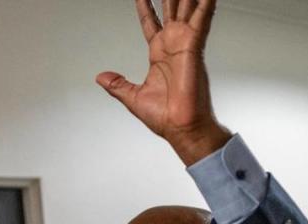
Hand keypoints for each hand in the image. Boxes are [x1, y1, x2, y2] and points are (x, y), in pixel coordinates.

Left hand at [96, 0, 231, 164]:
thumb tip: (102, 78)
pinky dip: (205, 4)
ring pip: (186, 8)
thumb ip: (117, 85)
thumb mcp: (132, 98)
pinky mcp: (194, 46)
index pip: (151, 22)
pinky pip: (201, 19)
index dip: (145, 7)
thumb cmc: (165, 117)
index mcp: (158, 54)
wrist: (181, 127)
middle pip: (170, 10)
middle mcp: (173, 45)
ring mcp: (184, 44)